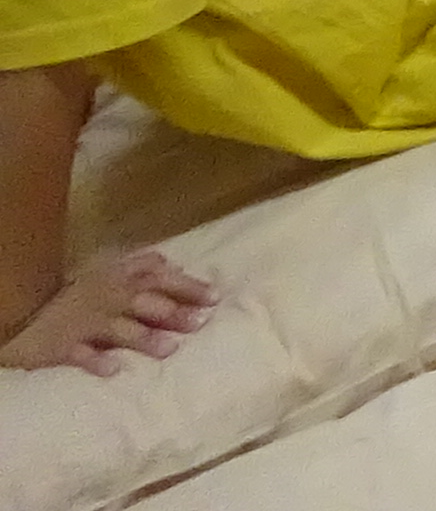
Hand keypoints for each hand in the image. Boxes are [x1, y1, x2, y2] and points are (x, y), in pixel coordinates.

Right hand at [5, 247, 215, 374]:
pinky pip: (80, 354)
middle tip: (202, 322)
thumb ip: (138, 267)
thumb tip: (175, 265)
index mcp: (115, 277)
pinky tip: (114, 370)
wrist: (18, 312)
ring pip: (118, 329)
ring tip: (170, 349)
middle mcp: (104, 297)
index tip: (216, 296)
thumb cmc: (70, 294)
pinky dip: (96, 361)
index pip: (158, 276)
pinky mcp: (61, 347)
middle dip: (175, 311)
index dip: (188, 284)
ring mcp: (82, 322)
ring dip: (144, 337)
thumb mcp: (103, 271)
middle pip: (144, 302)